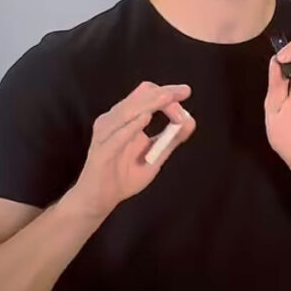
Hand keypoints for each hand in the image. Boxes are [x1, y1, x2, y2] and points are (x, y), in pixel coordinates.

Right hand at [67, 81, 195, 217]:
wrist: (100, 200)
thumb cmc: (124, 176)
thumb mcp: (155, 156)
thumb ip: (171, 139)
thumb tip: (190, 121)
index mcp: (126, 119)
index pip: (146, 93)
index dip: (168, 91)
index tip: (185, 93)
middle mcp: (114, 121)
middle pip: (139, 97)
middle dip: (163, 94)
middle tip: (182, 94)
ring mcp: (105, 135)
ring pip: (126, 111)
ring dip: (150, 103)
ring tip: (167, 99)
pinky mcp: (101, 151)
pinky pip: (116, 136)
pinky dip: (131, 126)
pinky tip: (145, 118)